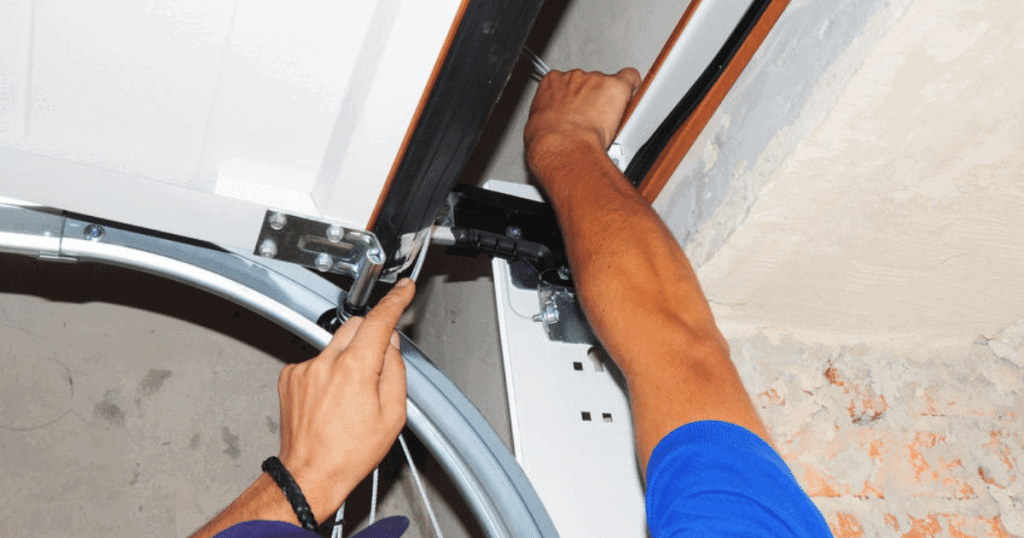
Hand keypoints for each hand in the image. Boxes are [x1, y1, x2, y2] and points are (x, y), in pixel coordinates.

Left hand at [275, 279, 414, 520]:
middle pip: (356, 325)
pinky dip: (328, 370)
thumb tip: (390, 346)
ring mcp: (304, 369)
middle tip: (378, 365)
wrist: (310, 474)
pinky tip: (331, 399)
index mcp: (355, 370)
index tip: (403, 290)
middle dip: (371, 336)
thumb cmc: (349, 453)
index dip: (395, 301)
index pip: (379, 321)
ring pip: (335, 343)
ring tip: (350, 395)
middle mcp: (326, 363)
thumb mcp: (392, 415)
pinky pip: (317, 360)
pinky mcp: (289, 376)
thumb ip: (395, 371)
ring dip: (348, 357)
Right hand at [524, 67, 640, 175]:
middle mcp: (572, 76)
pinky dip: (632, 86)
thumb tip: (555, 124)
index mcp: (551, 82)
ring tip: (605, 120)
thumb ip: (550, 115)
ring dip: (608, 99)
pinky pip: (630, 78)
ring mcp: (594, 80)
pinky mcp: (614, 86)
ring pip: (607, 83)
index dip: (573, 97)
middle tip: (592, 118)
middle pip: (588, 82)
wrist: (562, 145)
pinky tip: (630, 97)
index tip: (577, 108)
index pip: (565, 82)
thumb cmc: (548, 140)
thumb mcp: (539, 125)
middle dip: (592, 98)